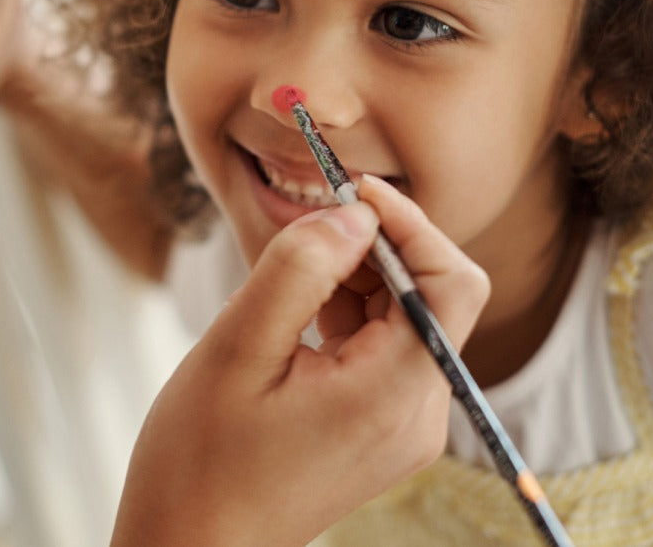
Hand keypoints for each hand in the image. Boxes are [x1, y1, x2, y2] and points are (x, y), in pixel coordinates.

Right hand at [112, 176, 489, 546]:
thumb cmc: (200, 463)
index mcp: (393, 394)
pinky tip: (289, 326)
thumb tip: (352, 212)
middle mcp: (418, 414)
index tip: (351, 190)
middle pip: (430, 297)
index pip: (451, 282)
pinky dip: (346, 318)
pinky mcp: (383, 433)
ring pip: (404, 320)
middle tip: (298, 235)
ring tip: (278, 294)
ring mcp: (405, 429)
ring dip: (352, 283)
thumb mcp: (237, 349)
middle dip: (372, 250)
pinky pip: (384, 351)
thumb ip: (299, 269)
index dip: (410, 223)